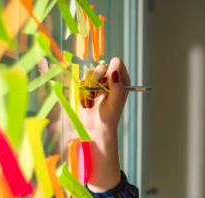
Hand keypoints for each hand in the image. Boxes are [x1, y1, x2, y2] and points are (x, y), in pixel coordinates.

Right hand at [78, 57, 130, 191]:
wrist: (95, 128)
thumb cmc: (108, 117)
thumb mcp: (115, 101)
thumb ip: (116, 84)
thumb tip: (114, 69)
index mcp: (122, 80)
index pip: (116, 63)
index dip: (111, 71)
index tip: (109, 82)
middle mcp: (110, 79)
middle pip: (102, 66)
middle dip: (98, 79)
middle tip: (98, 93)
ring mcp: (98, 82)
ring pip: (90, 72)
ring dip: (90, 87)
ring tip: (93, 99)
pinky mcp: (87, 86)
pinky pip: (82, 80)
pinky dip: (84, 91)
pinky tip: (88, 101)